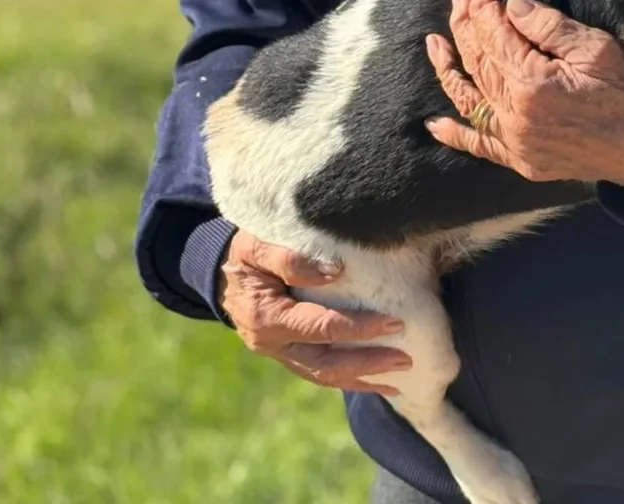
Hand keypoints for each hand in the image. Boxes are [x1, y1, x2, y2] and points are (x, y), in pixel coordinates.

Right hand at [218, 231, 411, 396]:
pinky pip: (318, 371)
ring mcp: (278, 353)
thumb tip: (335, 271)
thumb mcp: (255, 245)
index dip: (359, 327)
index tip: (393, 322)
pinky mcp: (285, 353)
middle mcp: (272, 344)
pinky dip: (346, 377)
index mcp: (267, 317)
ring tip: (398, 379)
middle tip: (405, 359)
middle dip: (367, 365)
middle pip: (326, 364)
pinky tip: (373, 379)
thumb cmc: (240, 252)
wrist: (217, 270)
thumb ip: (290, 259)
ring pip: (323, 375)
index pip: (322, 327)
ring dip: (361, 379)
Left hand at [423, 0, 623, 191]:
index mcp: (531, 82)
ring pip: (470, 99)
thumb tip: (511, 6)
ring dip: (449, 68)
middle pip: (478, 61)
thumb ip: (549, 26)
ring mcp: (514, 141)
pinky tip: (435, 123)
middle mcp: (514, 115)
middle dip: (466, 24)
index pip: (494, 35)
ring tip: (434, 41)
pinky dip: (455, 135)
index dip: (484, 6)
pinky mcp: (521, 160)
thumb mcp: (596, 49)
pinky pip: (480, 146)